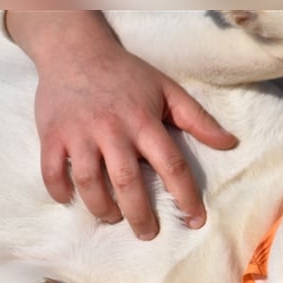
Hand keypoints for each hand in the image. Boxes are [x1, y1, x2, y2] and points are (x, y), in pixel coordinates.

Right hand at [6, 11, 237, 239]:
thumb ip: (198, 119)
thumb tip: (230, 143)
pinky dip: (59, 190)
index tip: (195, 220)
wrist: (74, 48)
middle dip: (140, 215)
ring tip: (113, 217)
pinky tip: (71, 200)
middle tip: (148, 234)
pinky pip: (51, 170)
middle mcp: (112, 129)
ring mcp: (79, 132)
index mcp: (144, 121)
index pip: (171, 165)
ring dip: (101, 207)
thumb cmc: (127, 74)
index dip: (186, 196)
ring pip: (88, 180)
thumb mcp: (167, 90)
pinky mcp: (51, 134)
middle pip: (127, 181)